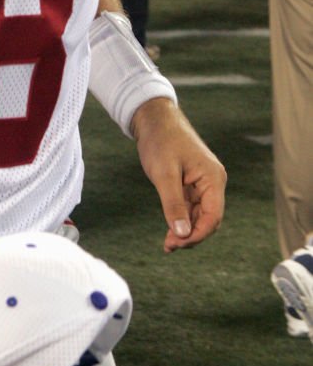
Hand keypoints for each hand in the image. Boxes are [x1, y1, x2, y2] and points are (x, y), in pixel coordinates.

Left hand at [131, 98, 226, 252]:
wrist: (153, 119)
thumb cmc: (161, 141)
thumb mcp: (164, 174)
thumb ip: (173, 204)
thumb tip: (182, 234)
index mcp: (213, 178)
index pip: (213, 216)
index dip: (198, 234)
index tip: (177, 243)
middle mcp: (213, 182)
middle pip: (208, 219)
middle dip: (191, 235)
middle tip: (169, 246)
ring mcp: (203, 183)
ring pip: (199, 216)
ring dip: (186, 230)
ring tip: (168, 244)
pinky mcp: (192, 183)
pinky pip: (191, 207)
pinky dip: (181, 220)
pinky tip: (170, 232)